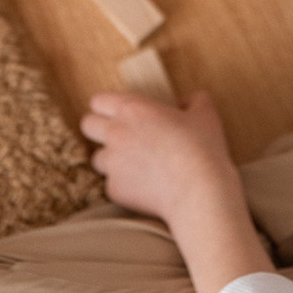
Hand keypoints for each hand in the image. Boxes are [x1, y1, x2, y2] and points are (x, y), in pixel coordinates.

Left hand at [81, 91, 239, 224]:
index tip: (118, 113)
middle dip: (98, 129)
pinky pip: (110, 184)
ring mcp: (112, 164)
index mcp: (132, 108)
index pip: (98, 101)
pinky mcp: (115, 190)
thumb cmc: (202, 149)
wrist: (198, 192)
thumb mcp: (205, 113)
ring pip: (96, 157)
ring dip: (109, 159)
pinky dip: (122, 184)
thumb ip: (193, 100)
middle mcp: (116, 133)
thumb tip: (185, 103)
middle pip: (87, 125)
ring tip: (132, 163)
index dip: (106, 106)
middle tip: (118, 135)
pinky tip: (143, 186)